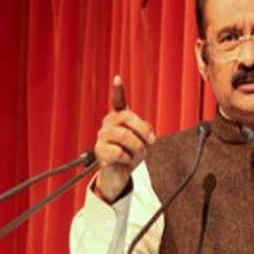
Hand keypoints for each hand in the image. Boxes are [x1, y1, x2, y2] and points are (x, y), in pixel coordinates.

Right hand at [93, 75, 155, 202]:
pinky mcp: (100, 151)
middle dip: (144, 130)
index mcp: (119, 117)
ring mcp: (102, 136)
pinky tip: (125, 161)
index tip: (117, 78)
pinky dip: (128, 159)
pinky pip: (119, 152)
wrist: (119, 174)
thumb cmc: (132, 153)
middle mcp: (109, 123)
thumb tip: (149, 137)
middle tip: (152, 141)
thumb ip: (147, 132)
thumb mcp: (144, 140)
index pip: (118, 101)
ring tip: (139, 154)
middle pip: (128, 117)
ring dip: (138, 147)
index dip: (118, 90)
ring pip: (125, 136)